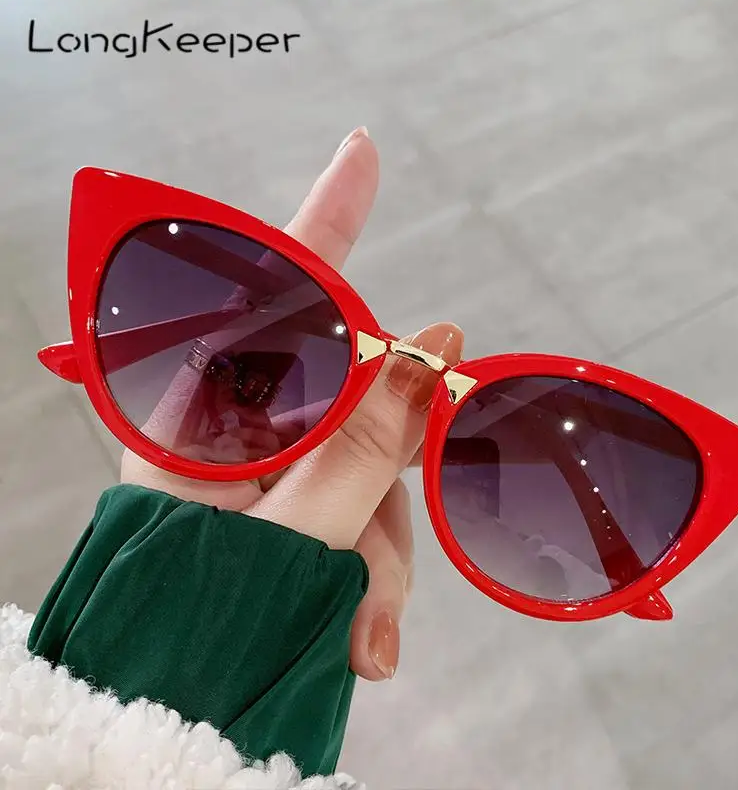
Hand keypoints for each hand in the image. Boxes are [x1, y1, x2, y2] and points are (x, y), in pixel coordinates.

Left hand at [121, 128, 463, 680]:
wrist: (179, 705)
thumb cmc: (207, 617)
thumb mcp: (300, 532)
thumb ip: (372, 440)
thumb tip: (440, 342)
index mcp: (209, 414)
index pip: (276, 293)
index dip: (326, 217)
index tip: (362, 151)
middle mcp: (243, 427)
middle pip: (360, 407)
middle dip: (386, 497)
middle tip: (374, 586)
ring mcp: (274, 467)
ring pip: (375, 472)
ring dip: (381, 558)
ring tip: (362, 643)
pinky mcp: (299, 506)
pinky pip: (366, 512)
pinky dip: (372, 573)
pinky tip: (362, 640)